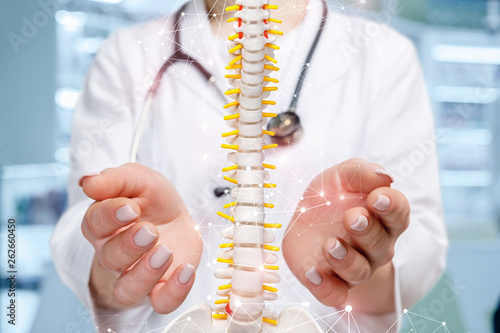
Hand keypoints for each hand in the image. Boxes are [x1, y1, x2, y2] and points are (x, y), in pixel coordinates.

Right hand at [80, 163, 201, 312]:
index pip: (95, 223)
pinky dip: (173, 292)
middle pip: (110, 258)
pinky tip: (186, 271)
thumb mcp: (139, 179)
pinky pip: (161, 302)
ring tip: (166, 252)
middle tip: (150, 231)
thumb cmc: (151, 199)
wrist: (175, 217)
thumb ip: (116, 179)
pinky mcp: (161, 287)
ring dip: (146, 274)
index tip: (130, 208)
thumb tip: (88, 183)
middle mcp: (114, 254)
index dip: (110, 216)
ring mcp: (136, 274)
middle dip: (129, 246)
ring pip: (128, 289)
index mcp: (104, 224)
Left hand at [282, 158, 409, 312]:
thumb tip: (385, 176)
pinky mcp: (331, 282)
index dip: (391, 206)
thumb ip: (361, 172)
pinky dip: (325, 288)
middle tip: (352, 217)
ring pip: (359, 271)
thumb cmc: (331, 198)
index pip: (398, 214)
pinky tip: (313, 273)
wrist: (307, 222)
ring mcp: (355, 266)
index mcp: (383, 218)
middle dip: (367, 230)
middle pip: (379, 243)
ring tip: (330, 244)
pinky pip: (335, 294)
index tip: (377, 197)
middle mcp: (375, 246)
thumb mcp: (341, 177)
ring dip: (346, 259)